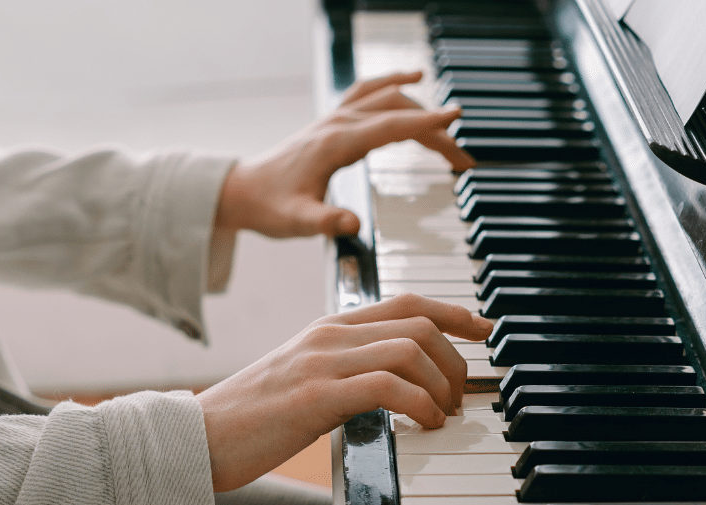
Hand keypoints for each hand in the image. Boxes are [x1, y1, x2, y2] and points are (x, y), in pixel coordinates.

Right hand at [197, 293, 492, 491]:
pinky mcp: (315, 395)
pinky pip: (387, 385)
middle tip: (463, 393)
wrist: (194, 438)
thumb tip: (397, 384)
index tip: (483, 328)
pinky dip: (420, 403)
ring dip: (442, 383)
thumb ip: (347, 368)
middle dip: (456, 356)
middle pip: (418, 322)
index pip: (405, 303)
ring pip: (410, 348)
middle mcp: (330, 335)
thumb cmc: (252, 416)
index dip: (452, 311)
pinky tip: (425, 424)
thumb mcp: (305, 378)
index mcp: (329, 327)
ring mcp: (322, 361)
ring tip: (445, 413)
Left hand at [216, 70, 475, 238]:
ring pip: (388, 100)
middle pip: (398, 113)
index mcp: (336, 143)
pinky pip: (370, 91)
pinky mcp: (333, 120)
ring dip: (421, 112)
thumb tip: (353, 224)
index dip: (426, 123)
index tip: (456, 118)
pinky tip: (413, 80)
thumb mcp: (297, 221)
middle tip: (463, 160)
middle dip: (435, 132)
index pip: (390, 126)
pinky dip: (395, 83)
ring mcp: (335, 118)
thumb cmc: (270, 206)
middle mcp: (338, 123)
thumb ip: (325, 222)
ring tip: (451, 133)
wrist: (242, 191)